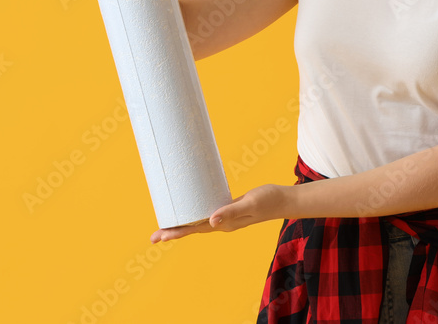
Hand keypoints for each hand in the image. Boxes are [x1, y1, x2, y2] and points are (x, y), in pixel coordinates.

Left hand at [149, 183, 289, 242]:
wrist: (284, 200)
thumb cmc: (269, 200)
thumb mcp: (250, 203)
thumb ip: (231, 212)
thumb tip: (210, 222)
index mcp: (225, 224)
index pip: (195, 229)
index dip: (177, 231)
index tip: (160, 235)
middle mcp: (222, 223)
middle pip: (193, 229)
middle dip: (173, 232)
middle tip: (153, 237)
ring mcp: (225, 218)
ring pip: (198, 223)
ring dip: (181, 225)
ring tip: (164, 227)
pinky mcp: (228, 209)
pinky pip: (206, 214)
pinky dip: (194, 214)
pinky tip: (188, 210)